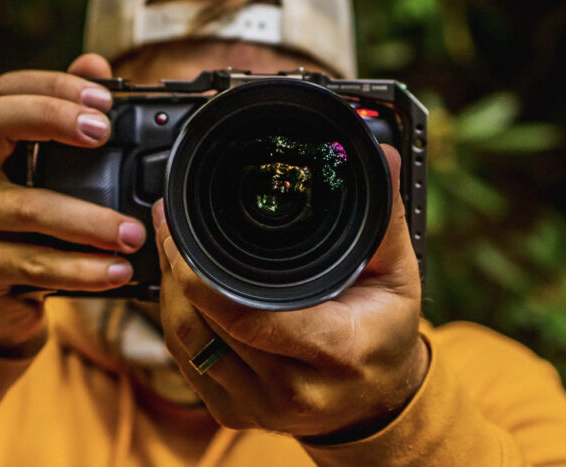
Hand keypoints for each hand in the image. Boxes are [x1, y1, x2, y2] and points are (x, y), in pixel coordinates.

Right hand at [0, 54, 146, 353]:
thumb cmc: (24, 233)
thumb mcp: (44, 179)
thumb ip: (66, 122)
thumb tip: (94, 63)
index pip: (4, 92)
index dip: (51, 84)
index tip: (103, 97)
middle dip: (53, 117)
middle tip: (104, 133)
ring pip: (27, 207)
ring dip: (89, 218)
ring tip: (134, 233)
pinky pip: (32, 264)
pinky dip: (81, 269)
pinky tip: (117, 270)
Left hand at [154, 145, 428, 437]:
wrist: (379, 401)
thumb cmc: (385, 333)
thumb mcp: (397, 274)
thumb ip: (382, 215)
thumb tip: (377, 153)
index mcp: (333, 351)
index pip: (243, 314)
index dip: (198, 272)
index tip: (180, 228)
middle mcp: (291, 390)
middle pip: (204, 325)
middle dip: (177, 270)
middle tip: (169, 224)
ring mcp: (257, 407)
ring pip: (186, 344)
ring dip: (171, 293)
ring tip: (171, 249)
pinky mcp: (233, 413)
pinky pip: (186, 362)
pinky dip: (178, 322)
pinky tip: (181, 289)